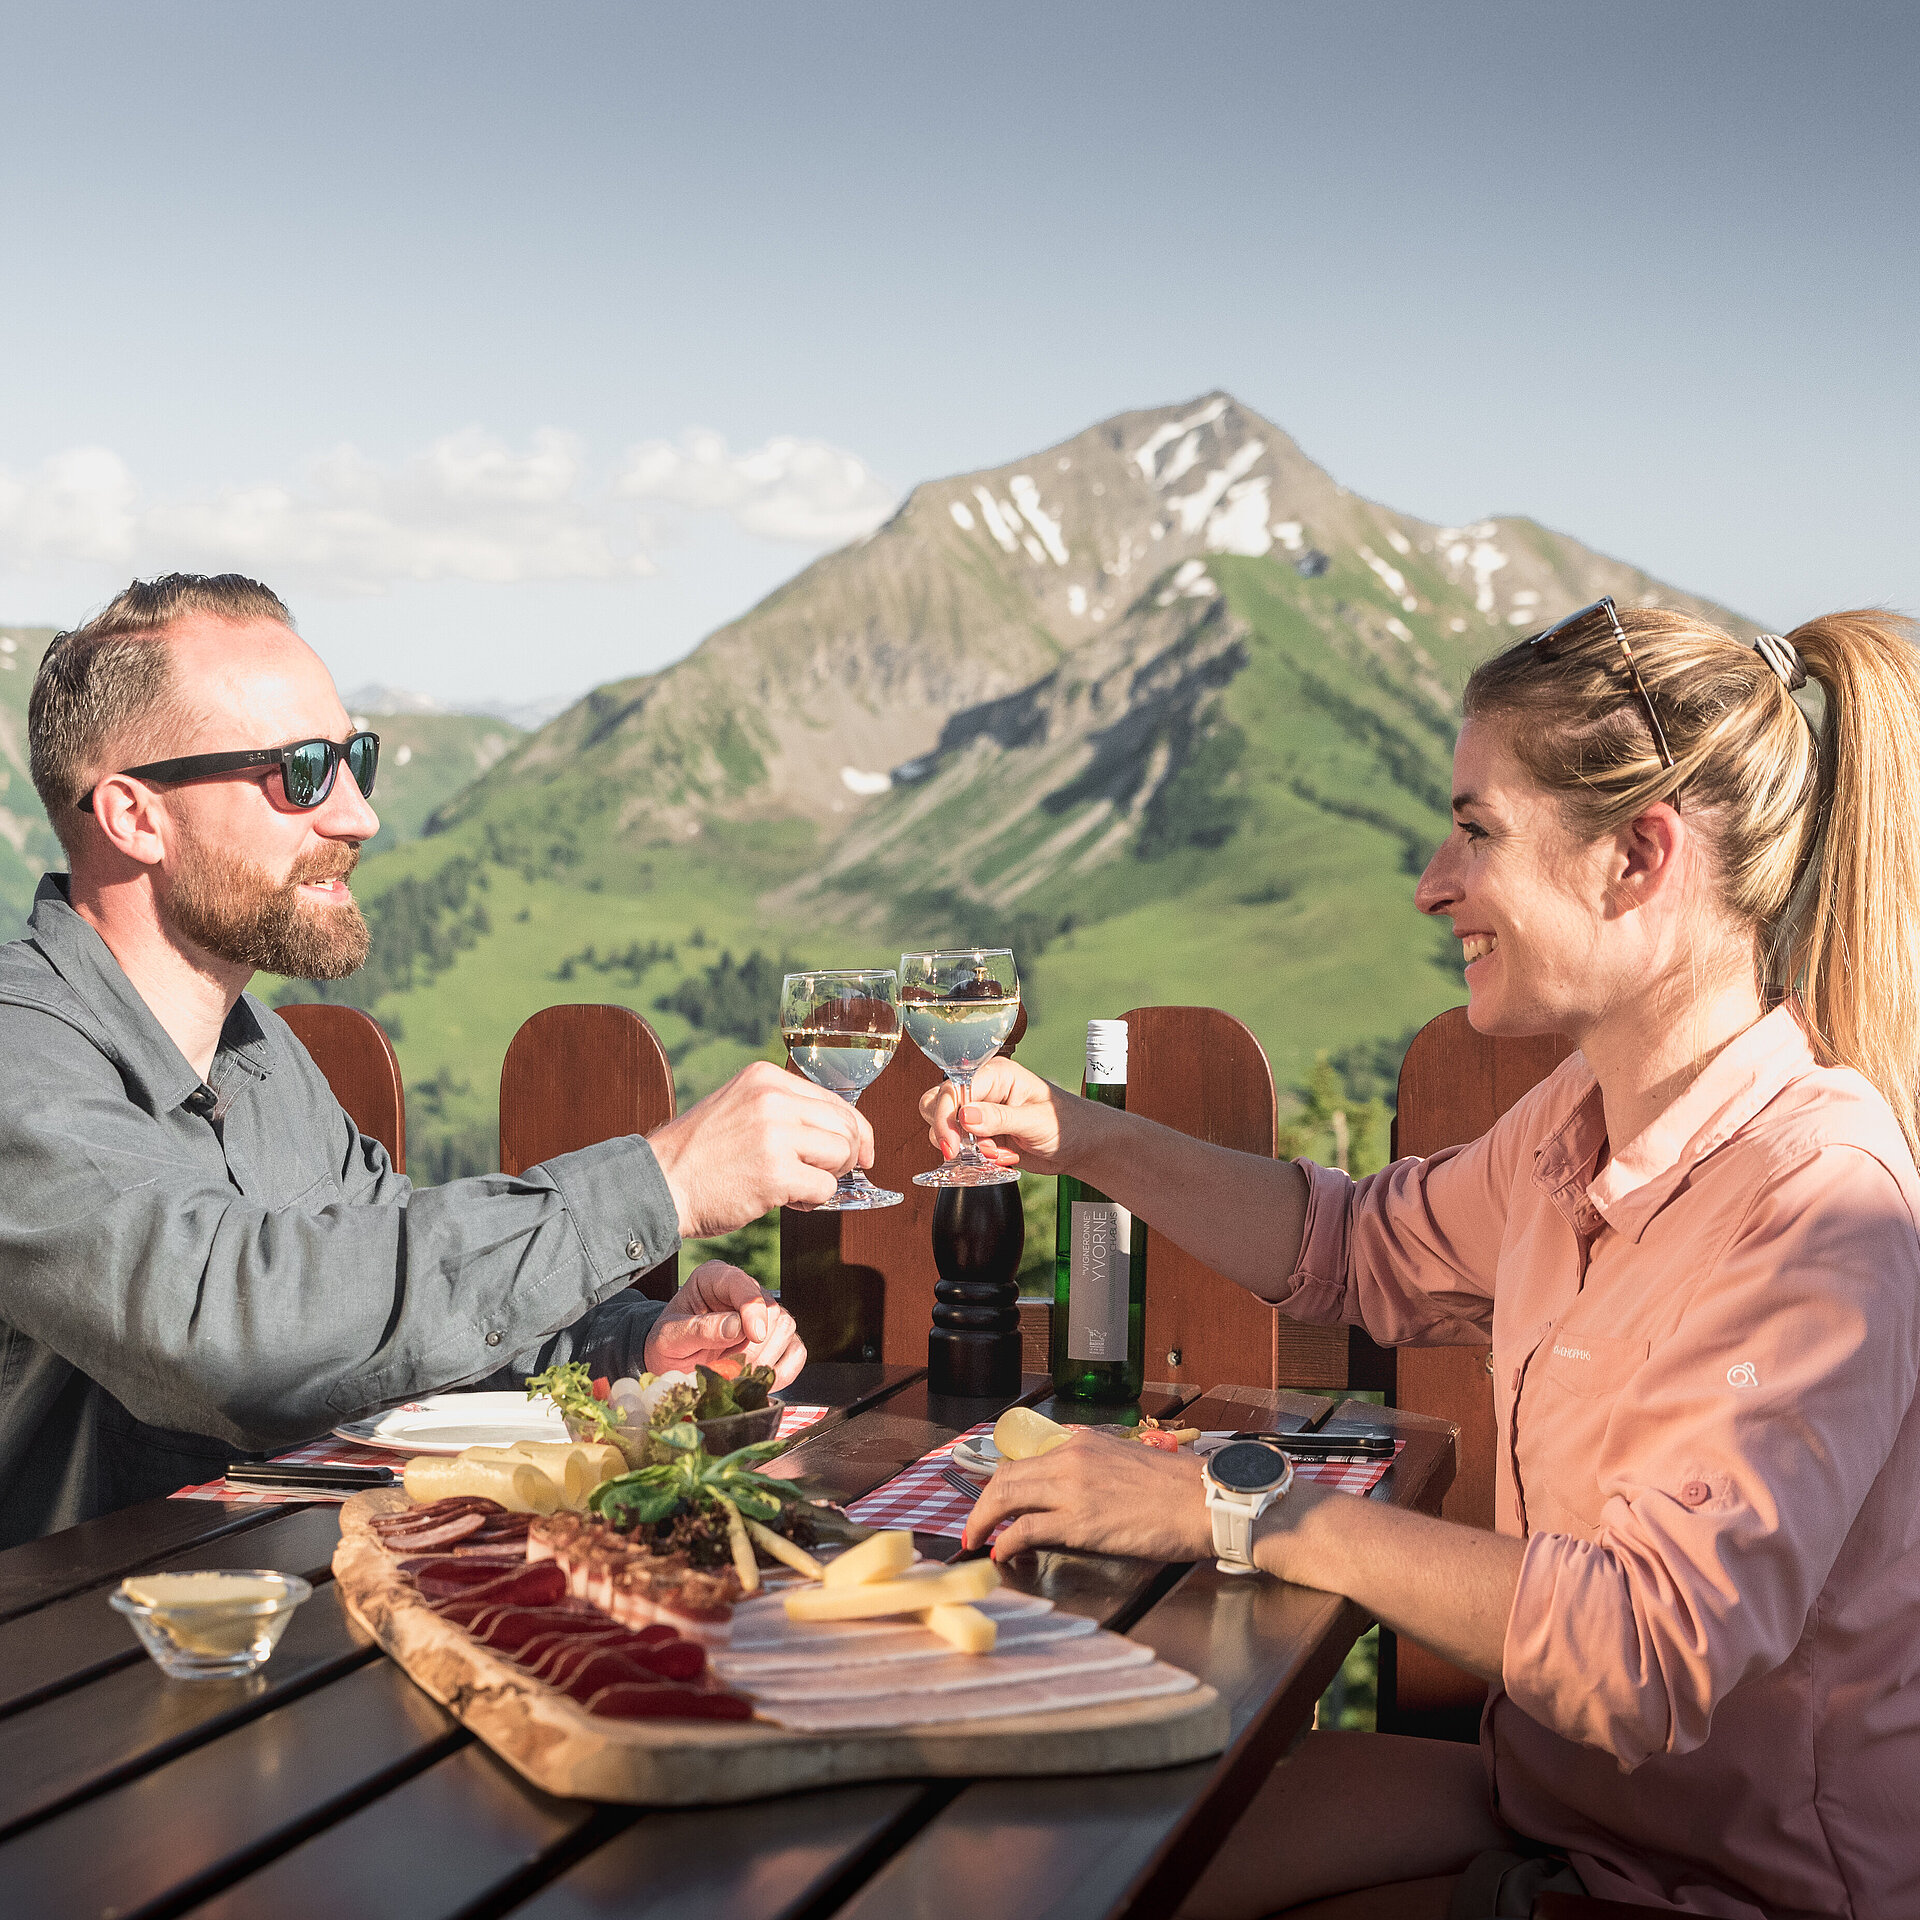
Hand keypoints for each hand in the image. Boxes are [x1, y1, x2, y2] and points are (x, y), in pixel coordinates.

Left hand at [644, 1260, 807, 1387]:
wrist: (671, 1364)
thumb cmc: (667, 1345)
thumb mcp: (669, 1338)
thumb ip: (699, 1329)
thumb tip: (737, 1326)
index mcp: (715, 1278)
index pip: (745, 1285)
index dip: (753, 1308)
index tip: (752, 1335)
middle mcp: (744, 1291)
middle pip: (772, 1310)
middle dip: (752, 1346)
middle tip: (727, 1367)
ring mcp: (764, 1314)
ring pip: (787, 1329)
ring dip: (764, 1360)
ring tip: (734, 1374)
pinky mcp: (776, 1339)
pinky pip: (796, 1352)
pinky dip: (782, 1372)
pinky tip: (758, 1381)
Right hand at [648, 1060, 872, 1236]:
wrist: (657, 1184)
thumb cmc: (699, 1156)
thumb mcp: (738, 1108)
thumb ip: (782, 1110)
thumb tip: (839, 1132)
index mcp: (764, 1077)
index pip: (834, 1100)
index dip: (856, 1130)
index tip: (862, 1153)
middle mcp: (771, 1098)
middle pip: (845, 1125)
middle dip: (847, 1156)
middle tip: (825, 1175)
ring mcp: (774, 1134)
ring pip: (842, 1153)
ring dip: (829, 1177)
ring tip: (800, 1186)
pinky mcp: (775, 1173)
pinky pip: (825, 1187)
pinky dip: (813, 1200)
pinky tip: (788, 1200)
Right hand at [919, 1057, 1083, 1175]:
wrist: (1080, 1147)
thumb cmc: (1067, 1123)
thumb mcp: (1035, 1120)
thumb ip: (1000, 1118)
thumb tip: (965, 1115)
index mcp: (996, 1074)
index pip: (953, 1088)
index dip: (946, 1116)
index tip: (951, 1144)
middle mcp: (982, 1090)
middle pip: (937, 1103)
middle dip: (946, 1131)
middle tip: (963, 1152)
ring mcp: (979, 1113)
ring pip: (944, 1127)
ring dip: (964, 1148)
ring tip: (998, 1153)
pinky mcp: (980, 1135)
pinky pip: (959, 1147)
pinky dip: (974, 1158)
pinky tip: (1002, 1157)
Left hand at [962, 1428, 1212, 1560]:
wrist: (1204, 1501)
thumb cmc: (1176, 1487)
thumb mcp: (1125, 1460)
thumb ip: (1093, 1467)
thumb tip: (1070, 1489)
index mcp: (1082, 1442)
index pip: (1026, 1458)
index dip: (1003, 1482)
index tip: (995, 1499)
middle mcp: (1070, 1458)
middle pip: (1006, 1476)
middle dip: (983, 1502)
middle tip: (975, 1523)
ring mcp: (1072, 1489)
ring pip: (1006, 1497)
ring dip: (983, 1520)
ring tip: (977, 1538)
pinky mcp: (1078, 1523)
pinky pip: (1025, 1529)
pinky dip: (1006, 1541)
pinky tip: (1002, 1552)